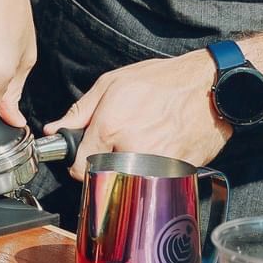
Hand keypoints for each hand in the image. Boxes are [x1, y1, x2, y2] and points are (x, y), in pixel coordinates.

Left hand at [45, 51, 231, 179]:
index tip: (83, 158)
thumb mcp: (112, 83)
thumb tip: (55, 129)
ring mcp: (155, 164)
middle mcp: (130, 149)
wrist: (207, 86)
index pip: (80, 165)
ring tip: (141, 143)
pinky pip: (154, 181)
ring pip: (129, 181)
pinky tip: (160, 148)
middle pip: (104, 176)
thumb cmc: (162, 80)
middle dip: (105, 164)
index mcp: (110, 126)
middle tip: (117, 144)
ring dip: (129, 170)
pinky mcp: (177, 172)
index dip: (78, 163)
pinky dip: (153, 171)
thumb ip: (80, 110)